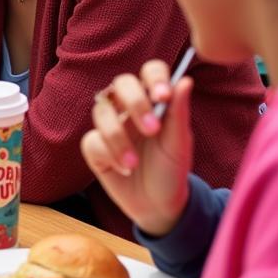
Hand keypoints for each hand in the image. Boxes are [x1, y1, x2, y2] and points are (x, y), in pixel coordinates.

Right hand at [80, 60, 194, 237]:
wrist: (159, 205)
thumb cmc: (171, 169)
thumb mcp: (179, 144)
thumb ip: (179, 113)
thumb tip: (185, 80)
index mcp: (152, 100)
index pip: (150, 72)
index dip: (154, 77)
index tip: (163, 96)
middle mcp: (127, 107)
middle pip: (120, 83)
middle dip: (134, 102)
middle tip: (151, 130)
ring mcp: (109, 125)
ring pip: (101, 111)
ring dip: (118, 137)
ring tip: (136, 164)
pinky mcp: (94, 147)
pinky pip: (93, 141)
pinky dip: (110, 156)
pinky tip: (126, 170)